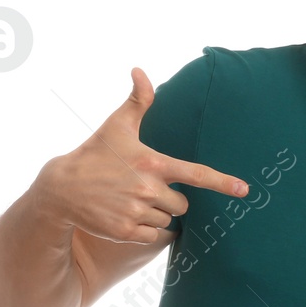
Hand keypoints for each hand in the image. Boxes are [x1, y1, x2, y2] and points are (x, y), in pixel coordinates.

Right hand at [36, 67, 248, 243]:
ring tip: (130, 199)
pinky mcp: (126, 232)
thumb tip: (139, 70)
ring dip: (155, 212)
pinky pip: (154, 235)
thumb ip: (137, 101)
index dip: (223, 182)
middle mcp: (148, 189)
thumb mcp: (116, 126)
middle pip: (183, 204)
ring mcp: (136, 212)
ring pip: (168, 219)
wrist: (61, 188)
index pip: (196, 174)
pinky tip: (125, 214)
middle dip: (170, 198)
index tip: (245, 190)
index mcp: (152, 163)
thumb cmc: (94, 154)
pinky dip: (145, 228)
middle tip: (143, 188)